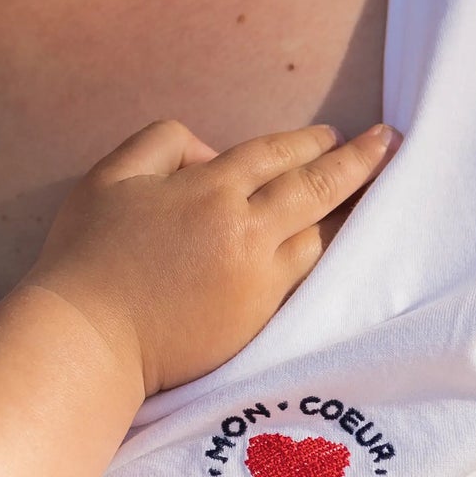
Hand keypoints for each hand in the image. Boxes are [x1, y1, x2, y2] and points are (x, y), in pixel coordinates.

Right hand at [24, 118, 398, 396]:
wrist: (86, 342)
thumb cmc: (86, 259)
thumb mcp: (109, 177)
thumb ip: (161, 145)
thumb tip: (210, 153)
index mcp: (209, 189)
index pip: (275, 154)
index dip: (309, 141)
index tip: (334, 134)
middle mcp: (244, 232)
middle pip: (316, 188)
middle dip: (358, 162)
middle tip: (389, 144)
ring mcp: (256, 282)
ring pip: (320, 239)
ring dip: (349, 215)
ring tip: (373, 198)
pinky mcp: (255, 323)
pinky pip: (304, 283)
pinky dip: (326, 262)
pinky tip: (336, 252)